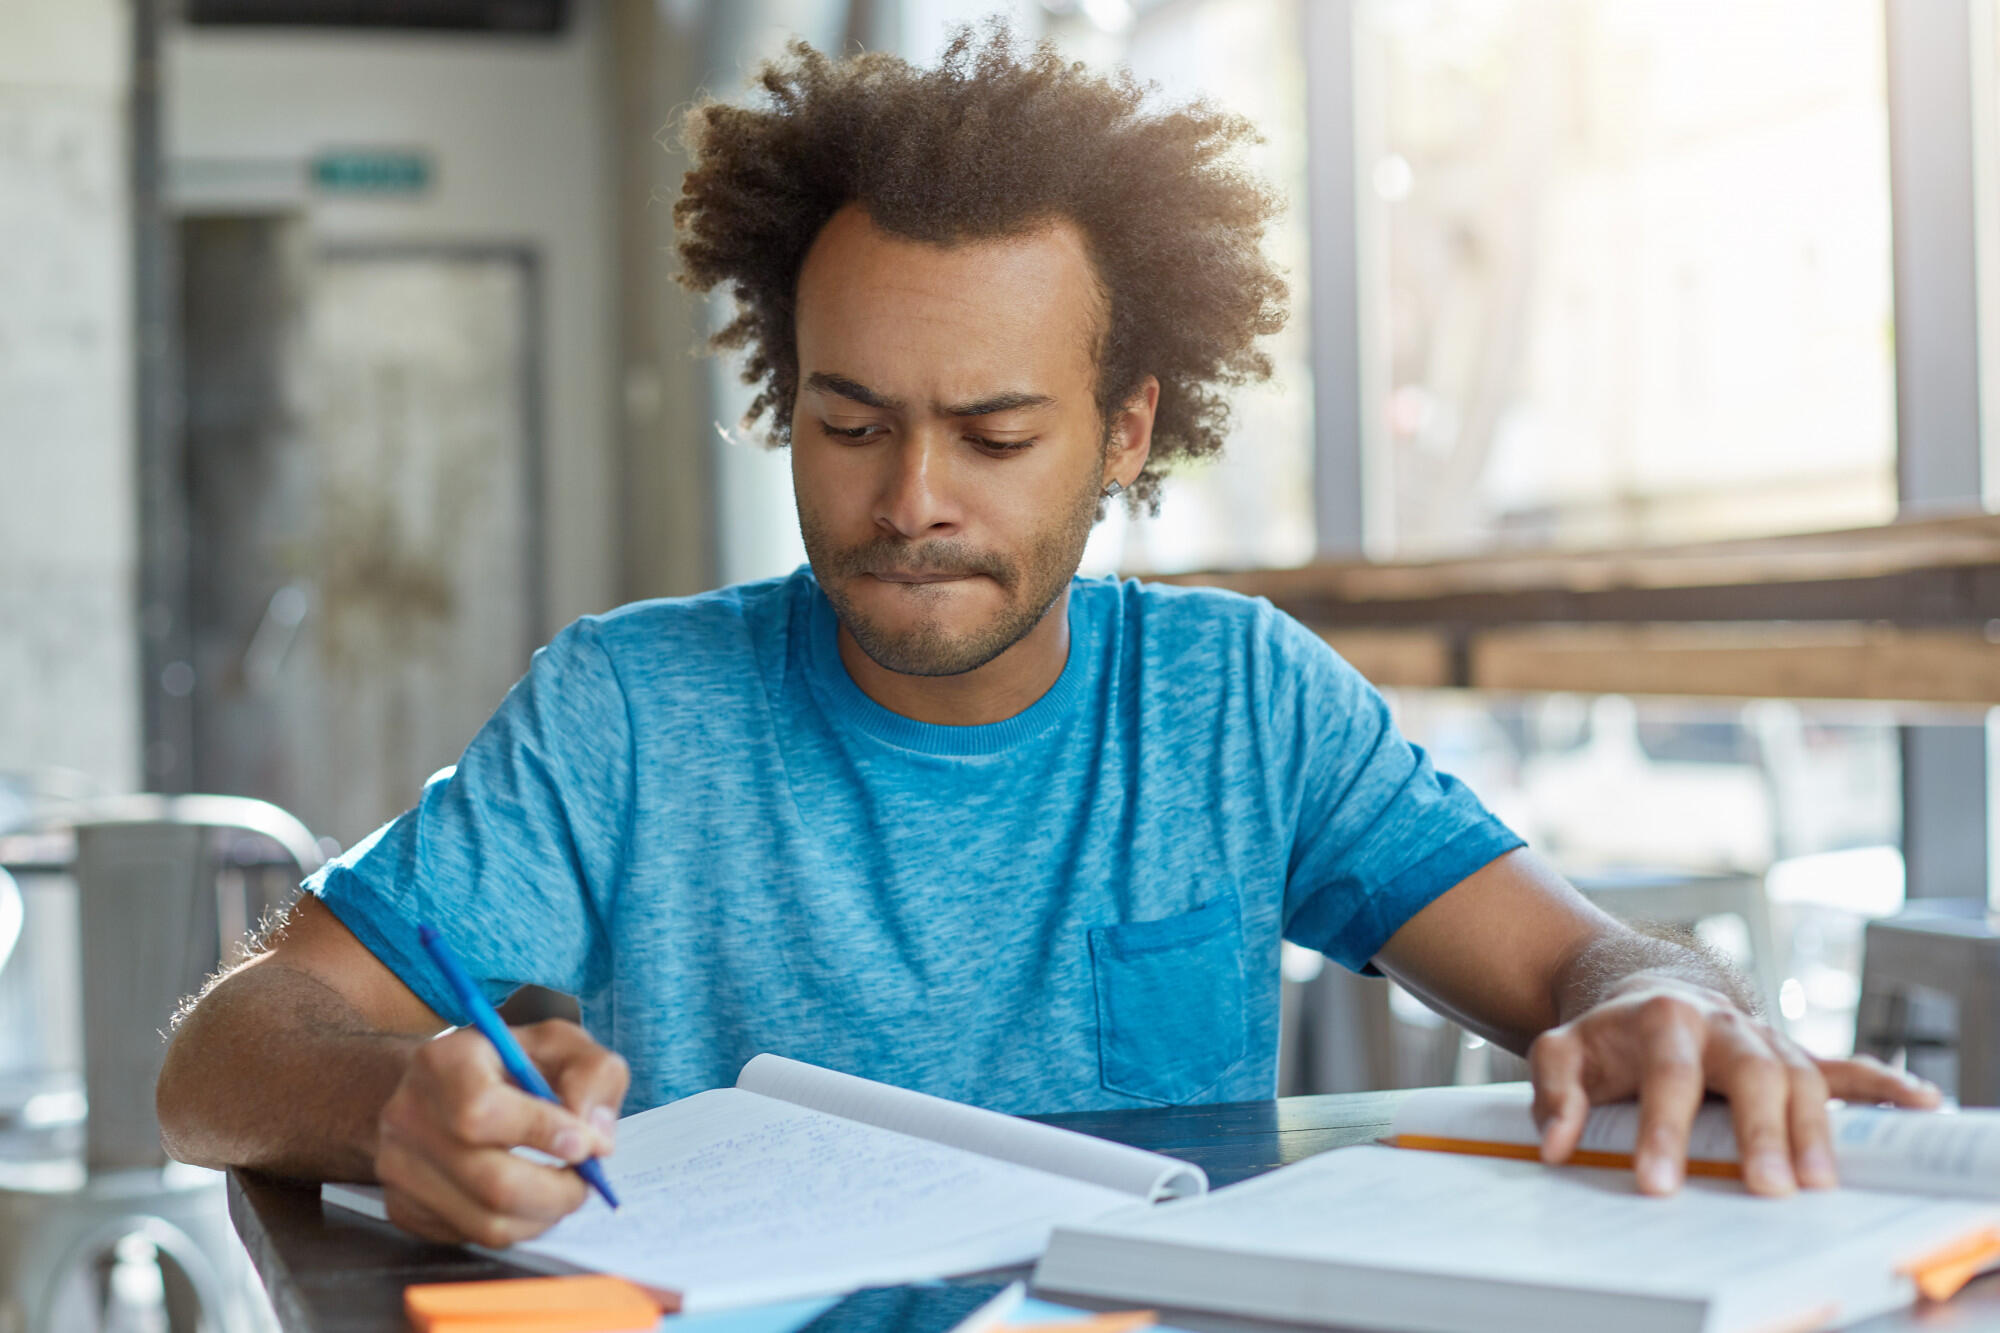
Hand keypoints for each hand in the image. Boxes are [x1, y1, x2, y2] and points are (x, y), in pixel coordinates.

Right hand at [375, 1019, 629, 1245]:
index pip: (481, 1112)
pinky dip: (516, 1225)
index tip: (585, 1144)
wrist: (439, 1087)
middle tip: (586, 1180)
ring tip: (563, 1190)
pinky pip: (472, 1237)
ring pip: (486, 1222)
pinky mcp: (403, 1207)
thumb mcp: (560, 1044)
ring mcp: (398, 1167)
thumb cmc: (507, 1064)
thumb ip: (592, 1074)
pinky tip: (528, 1198)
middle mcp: (408, 1115)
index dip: (541, 1133)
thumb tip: (595, 1135)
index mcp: (444, 1062)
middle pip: (491, 1182)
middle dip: (557, 1191)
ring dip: (543, 1215)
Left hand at [1528, 978, 1939, 1196]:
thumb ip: (1554, 1091)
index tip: (1658, 1185)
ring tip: (1818, 1184)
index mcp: (1663, 1020)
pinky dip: (1883, 1084)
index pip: (1667, 1076)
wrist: (1646, 994)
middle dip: (1761, 1130)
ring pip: (1800, 1076)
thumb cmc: (1607, 1037)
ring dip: (1814, 1129)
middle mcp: (1723, 1023)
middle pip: (1751, 1071)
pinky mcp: (1792, 1054)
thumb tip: (1558, 1144)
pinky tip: (1920, 1105)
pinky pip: (1844, 1066)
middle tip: (1767, 1187)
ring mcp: (1763, 1037)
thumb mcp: (1562, 1051)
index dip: (1663, 1132)